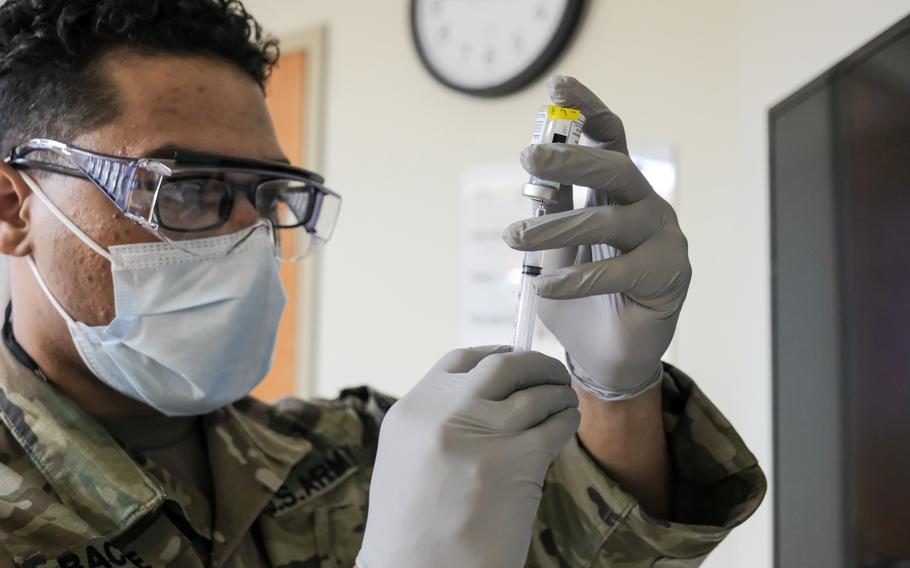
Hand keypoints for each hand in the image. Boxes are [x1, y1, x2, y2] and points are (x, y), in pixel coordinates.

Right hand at [356, 346, 579, 567]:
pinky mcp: (517, 460)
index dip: (494, 355)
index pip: (460, 360)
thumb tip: (487, 396)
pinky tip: (566, 424)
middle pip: (504, 366)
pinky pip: (554, 425)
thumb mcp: (407, 460)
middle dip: (535, 365)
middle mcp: (445, 413)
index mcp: (411, 412)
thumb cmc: (413, 529)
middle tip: (551, 373)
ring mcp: (482, 434)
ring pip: (536, 393)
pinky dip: (565, 420)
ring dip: (557, 393)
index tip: (513, 358)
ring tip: (564, 401)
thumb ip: (438, 422)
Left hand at [504, 76, 691, 400]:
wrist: (604, 355)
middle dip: (570, 159)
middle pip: (614, 168)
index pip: (609, 139)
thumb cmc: (579, 298)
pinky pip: (620, 270)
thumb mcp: (553, 251)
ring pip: (610, 219)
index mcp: (617, 192)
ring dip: (557, 226)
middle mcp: (644, 205)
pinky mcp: (670, 274)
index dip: (587, 109)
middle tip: (528, 159)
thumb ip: (550, 215)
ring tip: (516, 239)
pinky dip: (577, 278)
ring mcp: (663, 237)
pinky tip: (545, 287)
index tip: (558, 86)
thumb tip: (536, 181)